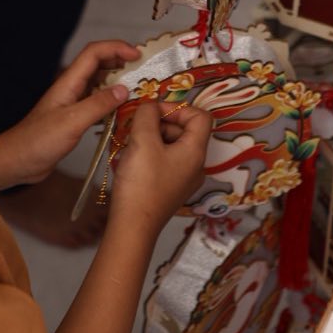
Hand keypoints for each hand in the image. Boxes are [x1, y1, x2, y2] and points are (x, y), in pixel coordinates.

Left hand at [1, 42, 138, 188]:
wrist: (18, 161)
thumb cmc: (39, 140)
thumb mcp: (72, 122)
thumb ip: (98, 105)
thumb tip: (125, 89)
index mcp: (69, 82)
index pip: (94, 53)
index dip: (116, 48)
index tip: (137, 55)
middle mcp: (71, 88)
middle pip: (98, 63)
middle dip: (120, 60)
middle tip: (143, 69)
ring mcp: (72, 102)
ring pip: (98, 82)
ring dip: (117, 80)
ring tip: (138, 87)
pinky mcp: (74, 117)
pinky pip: (97, 101)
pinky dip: (111, 100)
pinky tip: (122, 110)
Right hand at [108, 101, 210, 234]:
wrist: (133, 226)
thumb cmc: (141, 182)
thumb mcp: (142, 140)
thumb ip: (147, 114)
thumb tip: (150, 105)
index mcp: (196, 151)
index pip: (200, 116)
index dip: (178, 107)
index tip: (154, 112)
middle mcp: (196, 165)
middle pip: (185, 130)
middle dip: (161, 122)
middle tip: (137, 126)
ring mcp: (184, 179)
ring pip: (173, 145)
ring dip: (153, 136)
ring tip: (131, 143)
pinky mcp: (171, 188)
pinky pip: (166, 160)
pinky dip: (151, 152)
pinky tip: (132, 159)